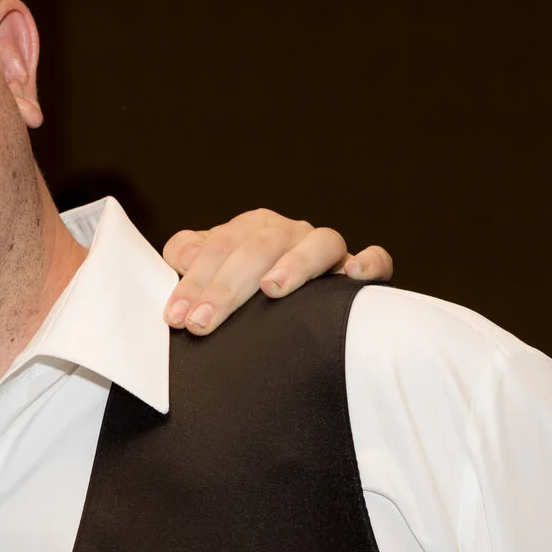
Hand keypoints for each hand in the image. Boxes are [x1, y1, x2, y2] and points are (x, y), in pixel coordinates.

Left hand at [161, 209, 392, 333]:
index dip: (194, 280)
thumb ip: (190, 256)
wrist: (291, 302)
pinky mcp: (360, 268)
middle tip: (203, 322)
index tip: (177, 317)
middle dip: (228, 286)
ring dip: (295, 263)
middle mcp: (289, 232)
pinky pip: (375, 259)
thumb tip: (183, 255)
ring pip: (318, 243)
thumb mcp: (211, 269)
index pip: (218, 246)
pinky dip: (368, 261)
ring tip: (272, 289)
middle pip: (259, 247)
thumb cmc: (242, 286)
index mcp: (252, 228)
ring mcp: (326, 248)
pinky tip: (353, 275)